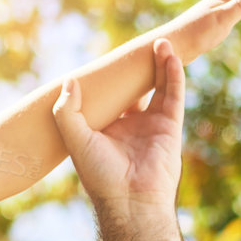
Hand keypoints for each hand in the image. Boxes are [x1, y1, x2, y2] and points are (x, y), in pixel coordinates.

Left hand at [53, 37, 185, 217]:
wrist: (131, 200)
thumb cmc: (100, 175)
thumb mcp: (76, 140)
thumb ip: (67, 112)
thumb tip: (69, 81)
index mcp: (105, 130)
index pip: (108, 97)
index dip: (108, 79)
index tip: (102, 59)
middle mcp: (128, 125)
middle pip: (134, 88)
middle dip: (136, 69)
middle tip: (132, 46)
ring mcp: (151, 124)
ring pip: (156, 86)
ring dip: (158, 63)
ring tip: (156, 41)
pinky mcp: (170, 125)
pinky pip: (173, 93)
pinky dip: (172, 72)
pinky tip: (168, 52)